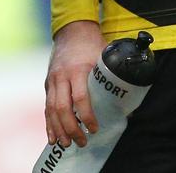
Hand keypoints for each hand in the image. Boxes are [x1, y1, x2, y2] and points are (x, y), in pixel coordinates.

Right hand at [43, 20, 104, 148]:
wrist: (72, 30)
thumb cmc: (92, 45)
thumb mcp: (105, 58)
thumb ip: (115, 79)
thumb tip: (128, 107)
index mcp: (78, 70)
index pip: (81, 97)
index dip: (87, 115)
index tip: (95, 128)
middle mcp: (62, 76)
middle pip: (63, 107)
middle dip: (71, 128)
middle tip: (82, 141)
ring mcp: (52, 80)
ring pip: (52, 109)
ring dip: (59, 129)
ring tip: (66, 145)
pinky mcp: (48, 84)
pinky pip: (46, 107)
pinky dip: (49, 124)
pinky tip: (52, 138)